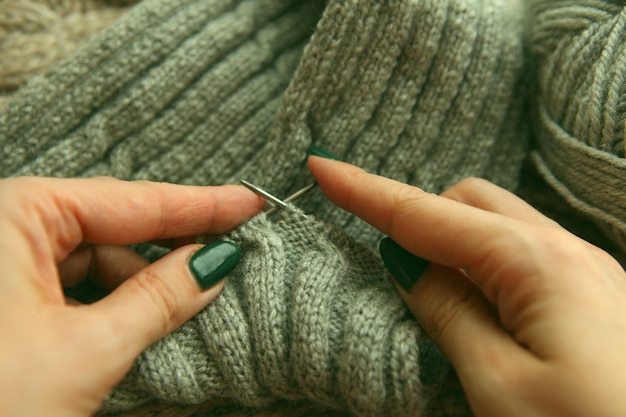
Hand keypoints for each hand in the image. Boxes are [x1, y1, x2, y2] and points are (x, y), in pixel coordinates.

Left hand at [0, 177, 263, 416]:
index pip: (133, 201)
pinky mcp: (4, 297)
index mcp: (12, 216)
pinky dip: (112, 302)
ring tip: (190, 305)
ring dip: (142, 285)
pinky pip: (72, 285)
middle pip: (114, 229)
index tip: (250, 202)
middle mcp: (3, 228)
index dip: (202, 204)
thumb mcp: (86, 351)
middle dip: (173, 249)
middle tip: (233, 256)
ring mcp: (1, 263)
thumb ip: (159, 299)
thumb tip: (215, 264)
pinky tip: (144, 321)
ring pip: (94, 261)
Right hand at [309, 157, 625, 416]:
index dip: (366, 190)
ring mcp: (586, 274)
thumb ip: (447, 313)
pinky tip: (482, 315)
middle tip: (389, 264)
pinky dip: (485, 272)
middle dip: (420, 218)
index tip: (322, 166)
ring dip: (452, 248)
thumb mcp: (498, 385)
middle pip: (470, 203)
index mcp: (538, 262)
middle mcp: (567, 253)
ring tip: (435, 302)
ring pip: (498, 230)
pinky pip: (524, 260)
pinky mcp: (594, 300)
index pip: (427, 213)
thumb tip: (406, 263)